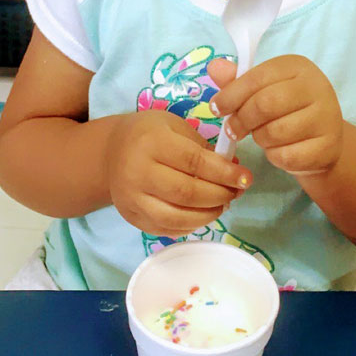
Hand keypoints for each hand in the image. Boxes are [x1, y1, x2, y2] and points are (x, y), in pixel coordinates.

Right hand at [105, 109, 251, 236]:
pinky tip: (203, 214)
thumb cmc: (149, 133)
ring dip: (208, 215)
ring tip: (223, 204)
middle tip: (236, 192)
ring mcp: (132, 199)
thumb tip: (235, 170)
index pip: (194, 161)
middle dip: (219, 195)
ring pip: (176, 217)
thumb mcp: (175, 126)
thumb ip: (203, 148)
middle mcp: (138, 172)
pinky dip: (191, 225)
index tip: (245, 178)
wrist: (110, 152)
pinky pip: (166, 229)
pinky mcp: (132, 218)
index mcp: (152, 142)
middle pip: (186, 193)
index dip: (224, 173)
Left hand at [208, 55, 342, 176]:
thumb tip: (214, 67)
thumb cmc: (286, 108)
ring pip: (275, 132)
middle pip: (265, 104)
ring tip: (261, 135)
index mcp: (297, 66)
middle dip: (241, 120)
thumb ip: (238, 80)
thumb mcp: (263, 88)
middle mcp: (316, 87)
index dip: (231, 94)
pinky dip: (274, 156)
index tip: (215, 109)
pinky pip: (287, 156)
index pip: (257, 77)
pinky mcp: (328, 147)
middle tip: (232, 130)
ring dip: (259, 138)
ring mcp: (326, 117)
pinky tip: (278, 150)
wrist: (322, 139)